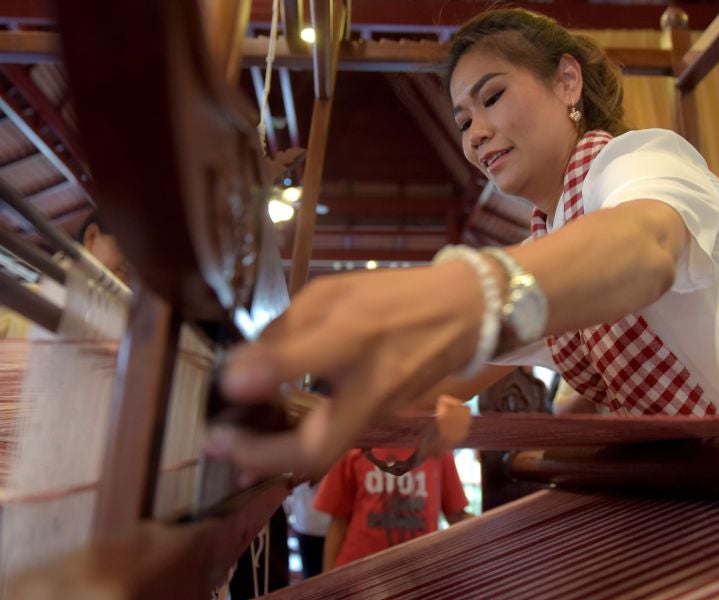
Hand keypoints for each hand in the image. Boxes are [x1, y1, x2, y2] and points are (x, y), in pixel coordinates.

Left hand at [205, 261, 483, 479]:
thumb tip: (241, 367)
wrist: (463, 315)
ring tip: (229, 448)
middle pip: (317, 445)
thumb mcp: (336, 291)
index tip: (227, 383)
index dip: (266, 372)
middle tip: (216, 444)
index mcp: (358, 332)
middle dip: (260, 455)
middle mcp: (371, 383)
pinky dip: (293, 448)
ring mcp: (379, 411)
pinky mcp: (381, 421)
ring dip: (270, 458)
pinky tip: (264, 440)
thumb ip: (289, 328)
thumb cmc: (392, 296)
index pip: (310, 356)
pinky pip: (332, 443)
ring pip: (322, 453)